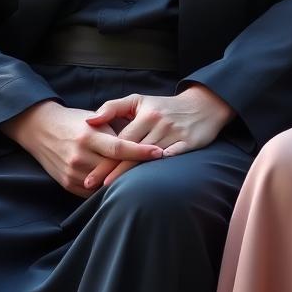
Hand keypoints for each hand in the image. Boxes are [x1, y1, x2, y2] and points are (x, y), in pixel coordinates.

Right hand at [1, 100, 162, 197]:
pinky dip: (107, 189)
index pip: (120, 147)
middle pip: (114, 168)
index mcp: (89, 135)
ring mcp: (72, 172)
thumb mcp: (94, 118)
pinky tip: (121, 185)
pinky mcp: (67, 184)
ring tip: (144, 178)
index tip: (159, 152)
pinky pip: (92, 193)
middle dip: (136, 168)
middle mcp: (79, 155)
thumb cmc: (75, 121)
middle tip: (159, 167)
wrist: (42, 129)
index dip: (140, 151)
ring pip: (104, 183)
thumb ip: (114, 130)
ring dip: (123, 181)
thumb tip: (141, 139)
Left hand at [83, 85, 235, 186]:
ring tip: (114, 191)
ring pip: (151, 158)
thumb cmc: (163, 106)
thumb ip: (112, 108)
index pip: (122, 140)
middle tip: (94, 187)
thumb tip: (89, 122)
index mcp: (146, 115)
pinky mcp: (190, 143)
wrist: (202, 104)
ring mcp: (175, 134)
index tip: (90, 177)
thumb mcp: (138, 101)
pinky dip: (160, 169)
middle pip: (134, 152)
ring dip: (133, 175)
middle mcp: (160, 124)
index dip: (106, 160)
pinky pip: (173, 158)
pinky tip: (147, 183)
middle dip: (114, 171)